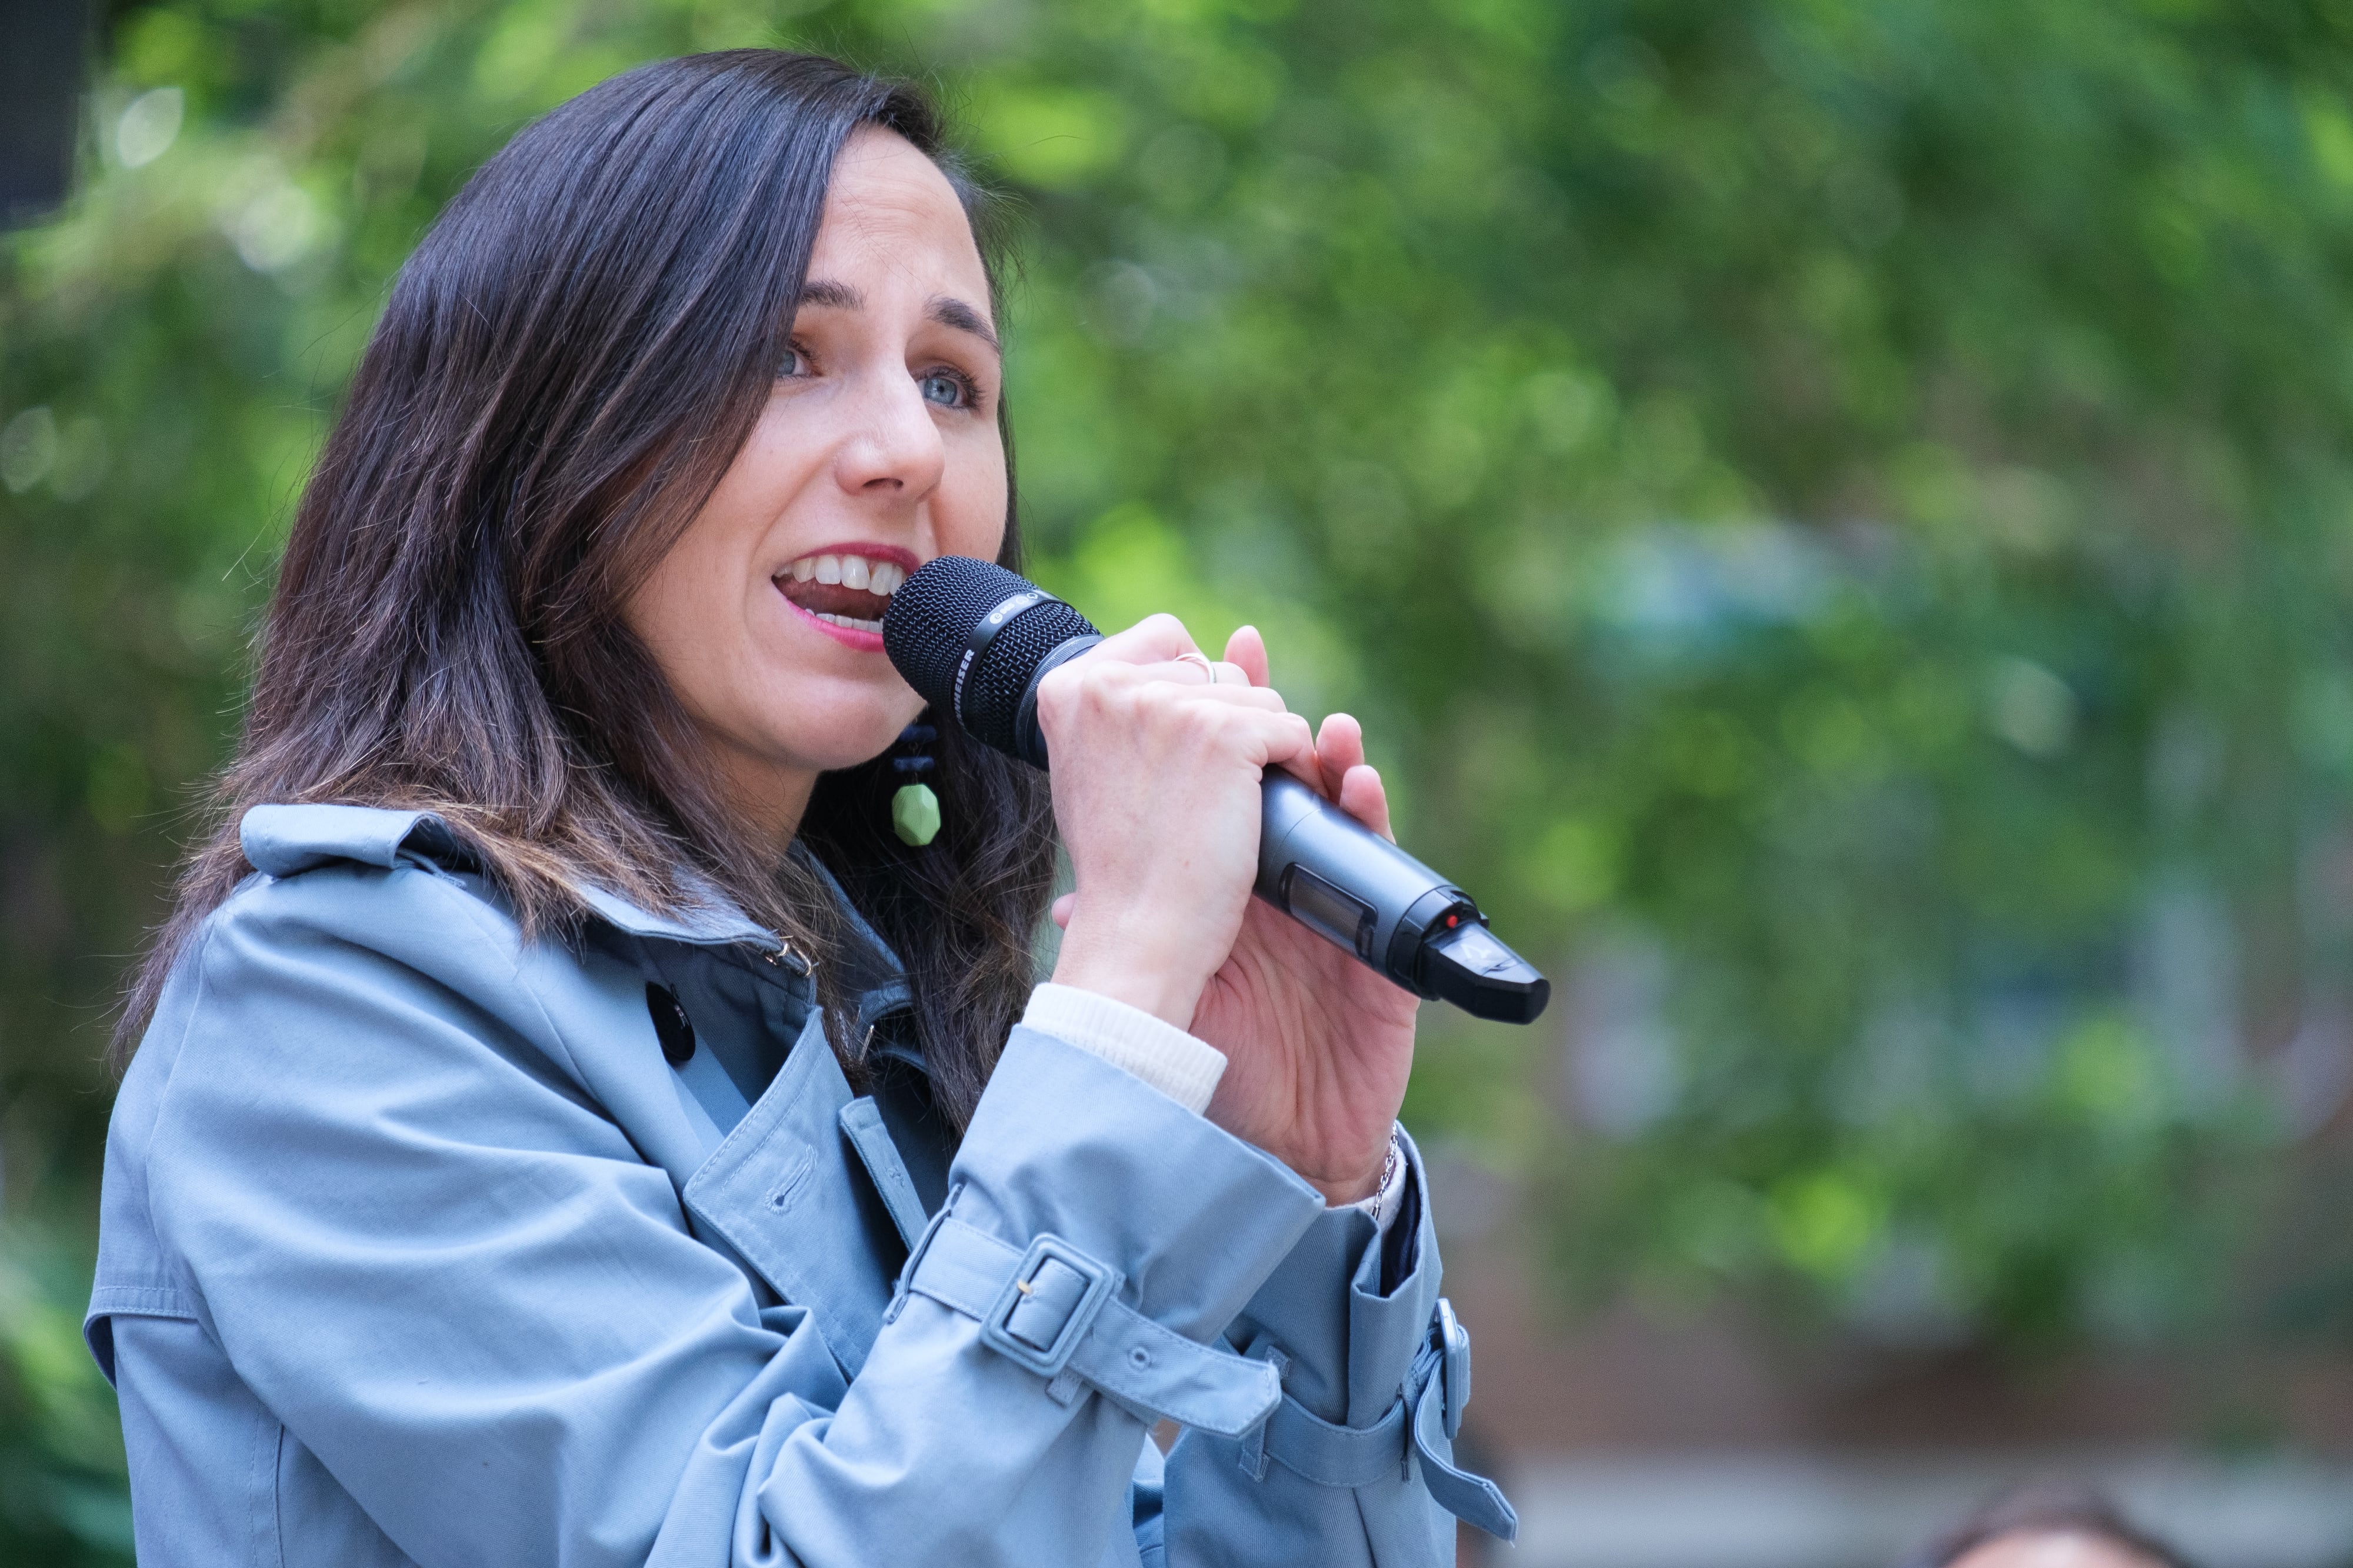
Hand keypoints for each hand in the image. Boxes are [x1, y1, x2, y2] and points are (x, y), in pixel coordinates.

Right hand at [1040, 613, 1313, 1030]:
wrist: (1138, 933)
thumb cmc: (1120, 869)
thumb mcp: (1095, 772)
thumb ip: (1121, 715)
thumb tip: (1190, 660)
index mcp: (1071, 686)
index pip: (1163, 640)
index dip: (1191, 692)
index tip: (1181, 754)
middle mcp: (1112, 681)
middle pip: (1216, 671)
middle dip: (1226, 723)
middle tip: (1195, 798)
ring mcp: (1170, 704)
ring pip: (1258, 699)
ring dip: (1260, 750)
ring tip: (1219, 811)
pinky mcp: (1226, 733)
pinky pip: (1290, 729)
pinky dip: (1289, 769)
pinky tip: (1255, 812)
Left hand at [1044, 620, 1416, 1204]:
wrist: (1280, 1150)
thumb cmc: (1228, 1069)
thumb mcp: (1175, 998)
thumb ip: (1135, 952)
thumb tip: (1064, 914)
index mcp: (1239, 889)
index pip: (1229, 792)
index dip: (1215, 727)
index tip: (1196, 662)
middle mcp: (1291, 890)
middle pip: (1287, 786)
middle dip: (1269, 720)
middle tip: (1245, 658)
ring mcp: (1340, 916)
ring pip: (1343, 820)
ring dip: (1335, 764)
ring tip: (1320, 725)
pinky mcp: (1384, 954)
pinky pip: (1390, 881)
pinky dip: (1377, 828)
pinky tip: (1361, 792)